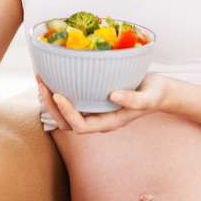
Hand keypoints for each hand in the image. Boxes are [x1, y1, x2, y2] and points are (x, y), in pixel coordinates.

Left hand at [36, 72, 170, 133]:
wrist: (159, 90)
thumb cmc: (155, 93)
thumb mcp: (149, 96)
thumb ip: (135, 100)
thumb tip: (113, 95)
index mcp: (109, 122)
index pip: (81, 126)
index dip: (67, 114)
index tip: (59, 94)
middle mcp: (98, 119)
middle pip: (67, 122)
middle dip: (51, 106)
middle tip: (42, 84)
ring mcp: (95, 110)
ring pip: (66, 112)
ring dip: (51, 98)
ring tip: (42, 78)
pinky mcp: (93, 99)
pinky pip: (73, 99)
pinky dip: (60, 89)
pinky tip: (54, 73)